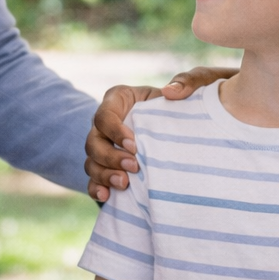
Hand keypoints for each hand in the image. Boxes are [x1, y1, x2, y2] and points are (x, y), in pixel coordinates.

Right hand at [84, 67, 236, 201]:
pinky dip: (96, 188)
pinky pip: (93, 180)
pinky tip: (106, 196)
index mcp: (119, 100)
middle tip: (134, 167)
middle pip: (93, 141)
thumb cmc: (183, 106)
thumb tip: (171, 91)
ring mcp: (104, 147)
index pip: (104, 115)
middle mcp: (106, 124)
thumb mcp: (187, 91)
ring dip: (104, 174)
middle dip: (110, 156)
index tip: (135, 145)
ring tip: (124, 183)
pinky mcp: (107, 168)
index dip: (115, 132)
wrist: (182, 130)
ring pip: (91, 162)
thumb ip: (185, 83)